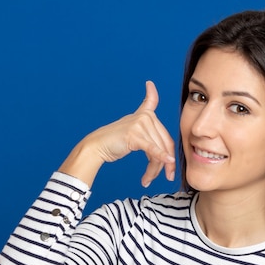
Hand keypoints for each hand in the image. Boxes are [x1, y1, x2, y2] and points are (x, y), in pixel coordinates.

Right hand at [58, 81, 175, 187]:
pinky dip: (161, 158)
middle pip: (165, 141)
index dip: (151, 93)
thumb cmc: (114, 144)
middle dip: (166, 162)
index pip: (150, 102)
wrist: (96, 147)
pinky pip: (152, 149)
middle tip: (168, 176)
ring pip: (159, 150)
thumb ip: (150, 139)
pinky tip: (168, 163)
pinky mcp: (135, 135)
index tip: (149, 84)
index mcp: (142, 114)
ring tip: (148, 180)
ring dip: (155, 169)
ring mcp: (140, 124)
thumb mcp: (133, 136)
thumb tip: (168, 158)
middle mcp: (144, 117)